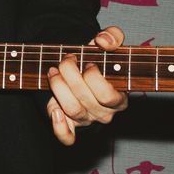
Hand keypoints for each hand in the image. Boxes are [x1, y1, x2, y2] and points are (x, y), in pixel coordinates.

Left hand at [47, 25, 128, 145]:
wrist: (80, 70)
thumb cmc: (97, 60)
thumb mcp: (107, 45)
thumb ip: (113, 36)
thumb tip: (104, 41)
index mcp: (119, 98)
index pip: (107, 95)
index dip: (94, 77)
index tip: (88, 62)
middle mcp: (105, 113)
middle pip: (85, 99)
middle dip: (70, 75)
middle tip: (66, 60)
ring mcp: (87, 120)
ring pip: (72, 109)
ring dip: (58, 87)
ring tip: (53, 71)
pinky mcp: (71, 125)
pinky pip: (67, 136)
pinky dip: (59, 127)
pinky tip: (55, 110)